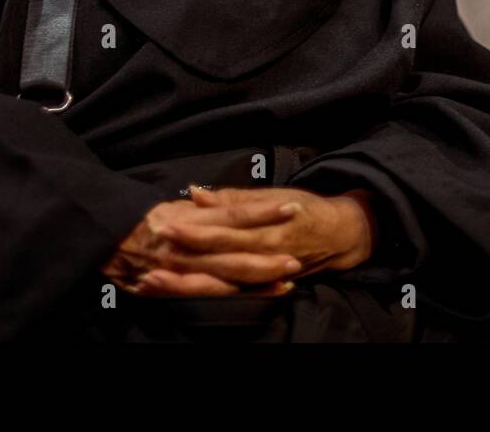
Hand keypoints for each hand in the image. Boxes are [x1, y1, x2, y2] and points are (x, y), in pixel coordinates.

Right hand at [102, 197, 301, 297]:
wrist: (102, 238)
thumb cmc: (139, 219)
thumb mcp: (169, 206)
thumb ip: (198, 207)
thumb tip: (214, 198)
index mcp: (189, 218)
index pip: (233, 213)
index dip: (263, 212)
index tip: (290, 207)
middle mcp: (187, 243)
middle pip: (235, 249)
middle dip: (268, 255)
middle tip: (297, 256)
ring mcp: (180, 267)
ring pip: (225, 275)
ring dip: (257, 279)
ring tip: (286, 280)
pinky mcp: (171, 286)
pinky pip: (205, 292)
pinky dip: (231, 294)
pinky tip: (252, 293)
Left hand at [156, 186, 376, 278]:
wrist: (340, 235)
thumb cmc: (305, 208)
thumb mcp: (273, 196)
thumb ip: (234, 199)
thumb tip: (198, 194)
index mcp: (265, 227)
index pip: (224, 230)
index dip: (195, 229)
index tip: (165, 225)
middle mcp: (263, 254)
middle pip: (217, 260)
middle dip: (182, 260)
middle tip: (149, 256)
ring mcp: (262, 275)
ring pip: (218, 283)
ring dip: (184, 284)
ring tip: (151, 283)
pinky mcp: (261, 287)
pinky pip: (228, 294)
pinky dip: (201, 295)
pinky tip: (174, 295)